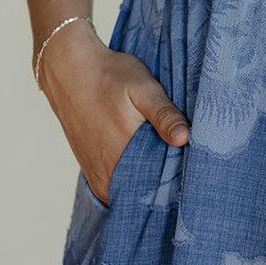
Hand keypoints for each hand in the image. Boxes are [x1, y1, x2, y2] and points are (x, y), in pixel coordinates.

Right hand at [36, 19, 189, 205]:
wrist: (68, 70)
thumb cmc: (108, 76)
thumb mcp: (143, 88)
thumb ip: (164, 115)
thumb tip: (185, 138)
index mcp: (121, 158)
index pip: (159, 188)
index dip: (179, 182)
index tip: (197, 172)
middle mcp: (106, 175)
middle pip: (145, 194)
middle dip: (166, 184)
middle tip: (187, 167)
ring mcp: (97, 175)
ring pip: (131, 191)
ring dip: (149, 182)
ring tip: (168, 163)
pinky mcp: (91, 171)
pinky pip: (117, 186)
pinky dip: (133, 179)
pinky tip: (146, 161)